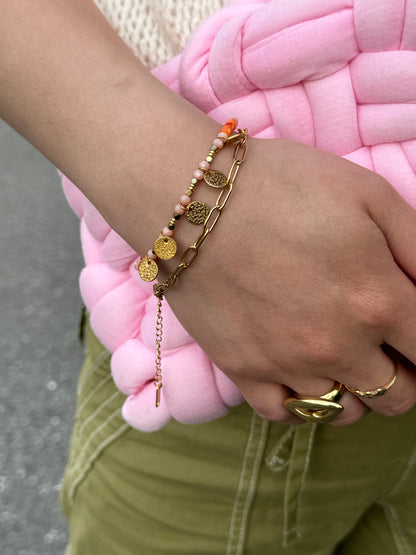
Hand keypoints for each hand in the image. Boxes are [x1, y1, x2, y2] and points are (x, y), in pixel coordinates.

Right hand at [164, 138, 415, 425]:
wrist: (194, 199)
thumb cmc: (283, 185)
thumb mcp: (368, 194)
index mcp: (377, 300)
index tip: (414, 332)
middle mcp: (337, 346)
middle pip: (397, 396)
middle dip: (404, 375)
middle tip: (387, 348)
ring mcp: (286, 363)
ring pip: (344, 413)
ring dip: (357, 391)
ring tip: (344, 360)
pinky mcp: (242, 369)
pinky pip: (284, 414)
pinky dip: (302, 404)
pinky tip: (300, 375)